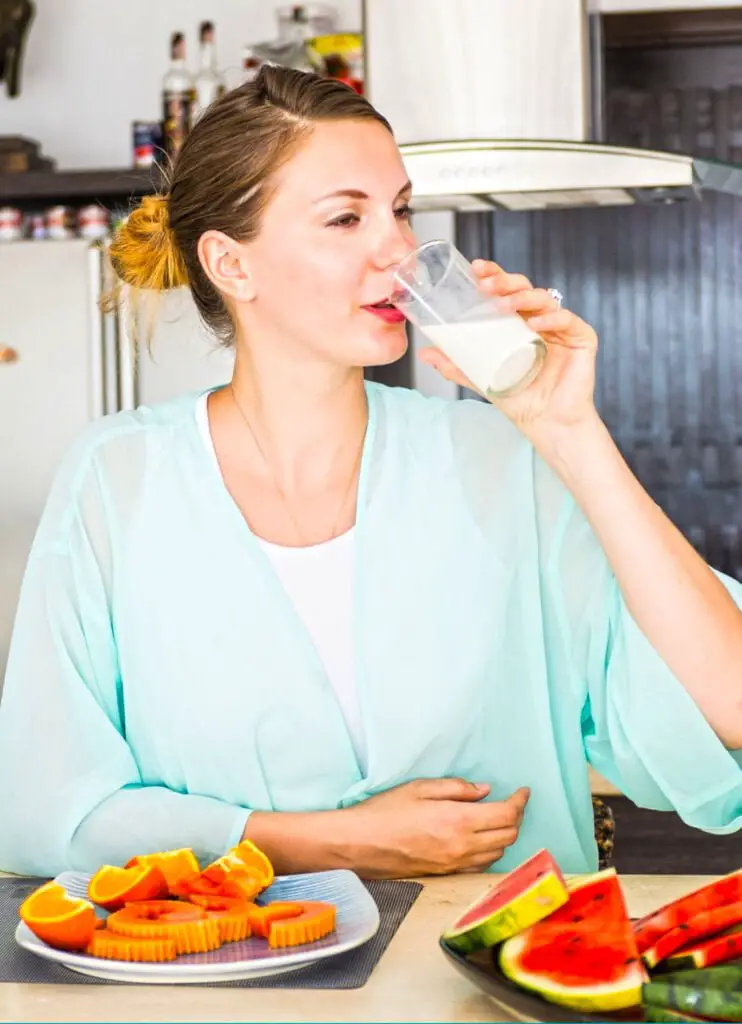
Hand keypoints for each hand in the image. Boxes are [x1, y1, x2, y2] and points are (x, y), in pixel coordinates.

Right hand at [342, 777, 529, 878]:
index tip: (523, 790)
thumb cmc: (385, 812)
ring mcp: (455, 864)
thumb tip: (484, 791)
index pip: (506, 815)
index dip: (520, 802)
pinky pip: (481, 865)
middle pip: (508, 835)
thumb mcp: (419, 788)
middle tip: (512, 802)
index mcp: (458, 821)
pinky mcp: (446, 874)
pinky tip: (482, 839)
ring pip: (498, 852)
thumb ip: (456, 788)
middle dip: (516, 817)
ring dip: (505, 835)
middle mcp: (462, 846)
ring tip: (498, 818)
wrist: (359, 845)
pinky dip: (490, 851)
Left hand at [417, 260, 599, 445]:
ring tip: (503, 305)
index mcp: (519, 322)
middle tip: (485, 284)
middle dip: (504, 281)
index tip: (475, 269)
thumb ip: (455, 365)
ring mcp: (561, 327)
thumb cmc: (518, 400)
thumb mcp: (480, 378)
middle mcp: (540, 319)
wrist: (545, 423)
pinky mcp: (581, 338)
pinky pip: (568, 320)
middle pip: (524, 288)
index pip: (507, 290)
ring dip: (522, 297)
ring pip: (544, 299)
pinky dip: (552, 317)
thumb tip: (424, 353)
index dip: (494, 274)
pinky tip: (535, 323)